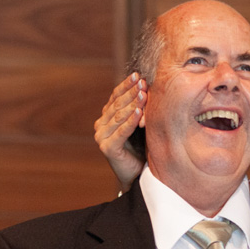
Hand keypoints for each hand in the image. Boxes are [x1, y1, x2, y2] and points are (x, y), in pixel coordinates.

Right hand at [94, 73, 146, 190]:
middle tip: (143, 82)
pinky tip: (139, 113)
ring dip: (132, 104)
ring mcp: (102, 137)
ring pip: (119, 116)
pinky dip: (130, 121)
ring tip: (144, 94)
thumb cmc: (141, 146)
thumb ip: (139, 108)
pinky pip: (121, 132)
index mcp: (106, 116)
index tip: (138, 75)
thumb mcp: (140, 123)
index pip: (115, 96)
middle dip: (131, 92)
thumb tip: (148, 84)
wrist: (138, 174)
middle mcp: (101, 125)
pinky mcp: (107, 148)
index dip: (126, 85)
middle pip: (117, 104)